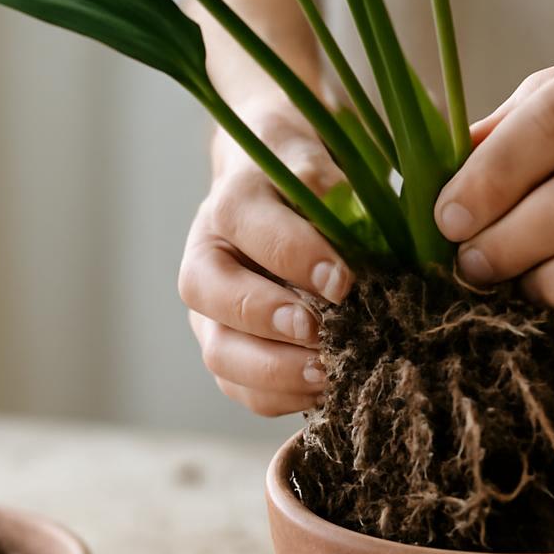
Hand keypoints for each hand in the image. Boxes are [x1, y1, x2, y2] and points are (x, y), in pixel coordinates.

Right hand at [178, 94, 353, 415]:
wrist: (285, 189)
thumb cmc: (310, 173)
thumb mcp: (315, 154)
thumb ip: (323, 176)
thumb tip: (344, 206)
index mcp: (230, 202)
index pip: (248, 227)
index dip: (294, 255)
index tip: (342, 279)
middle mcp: (208, 257)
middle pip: (212, 296)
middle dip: (268, 319)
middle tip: (320, 332)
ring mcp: (212, 310)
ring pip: (220, 352)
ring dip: (274, 372)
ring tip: (328, 373)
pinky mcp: (229, 347)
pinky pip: (241, 388)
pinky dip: (282, 398)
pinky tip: (327, 390)